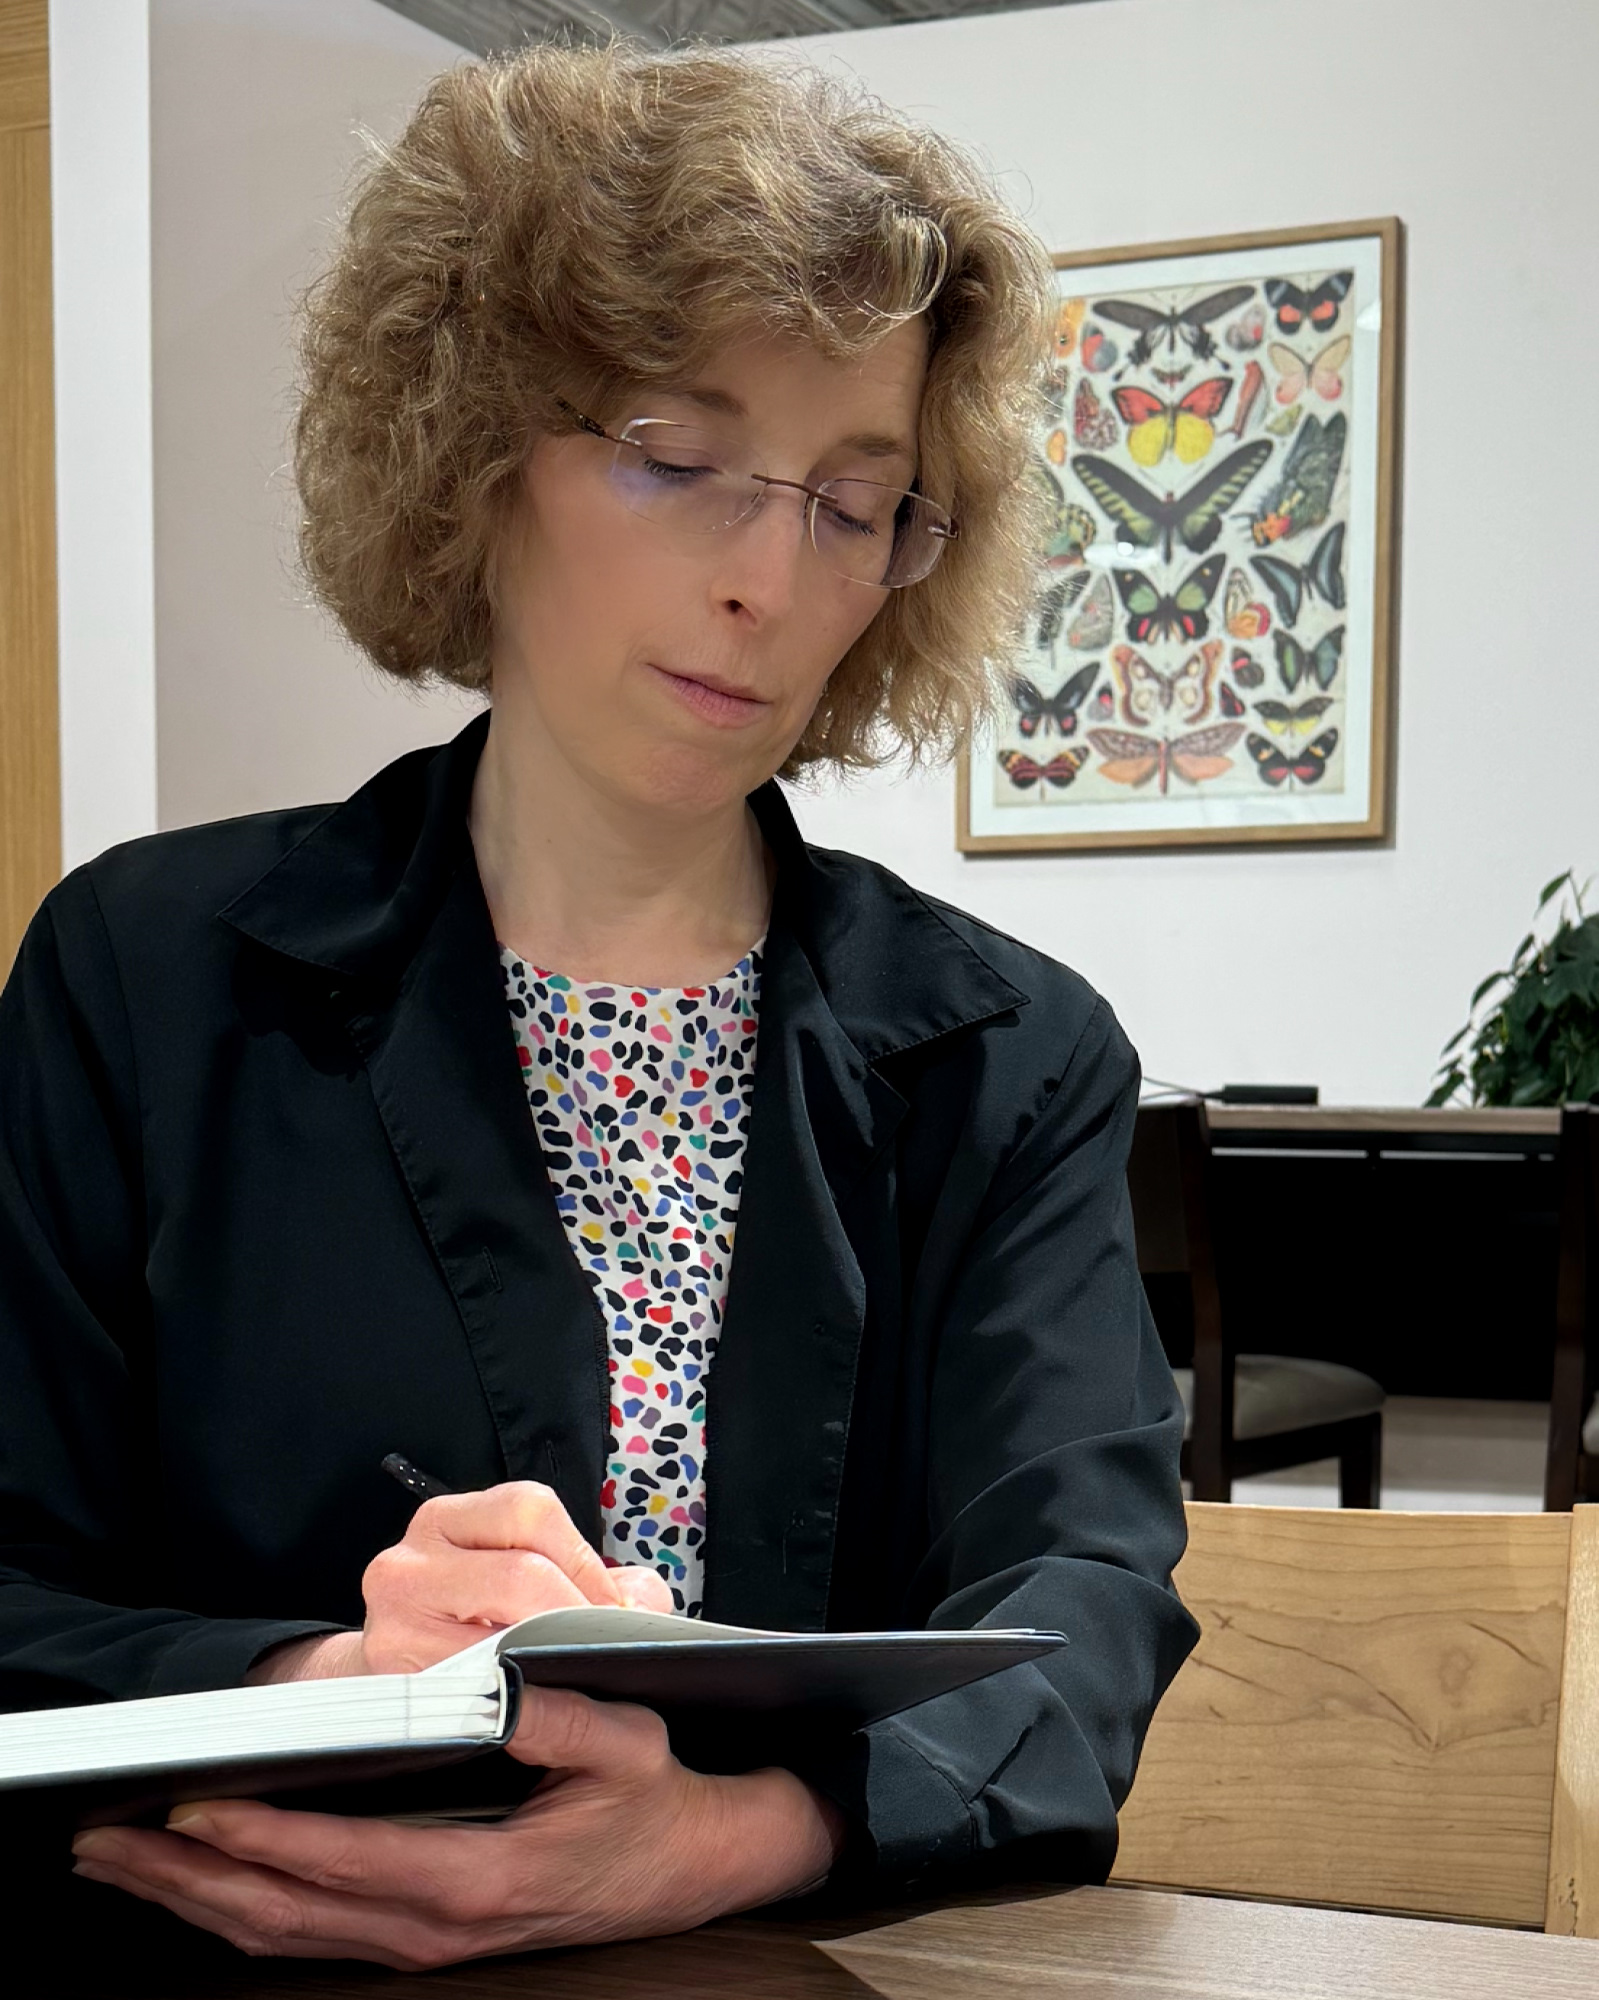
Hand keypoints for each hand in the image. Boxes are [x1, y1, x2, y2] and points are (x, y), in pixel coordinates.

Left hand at [70, 1684, 846, 1966]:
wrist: (690, 1864)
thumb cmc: (653, 1796)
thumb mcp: (629, 1742)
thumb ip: (564, 1717)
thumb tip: (501, 1684)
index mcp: (478, 1878)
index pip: (343, 1860)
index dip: (264, 1837)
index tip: (195, 1805)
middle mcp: (436, 1926)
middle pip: (286, 1915)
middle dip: (188, 1880)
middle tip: (106, 1841)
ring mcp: (425, 1944)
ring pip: (284, 1938)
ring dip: (195, 1904)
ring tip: (121, 1865)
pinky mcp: (422, 1939)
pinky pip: (310, 1938)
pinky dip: (240, 1914)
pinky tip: (200, 1888)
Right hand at [251, 1481, 675, 1682]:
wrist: (390, 1682)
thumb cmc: (480, 1624)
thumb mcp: (533, 1577)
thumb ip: (603, 1582)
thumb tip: (646, 1610)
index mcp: (446, 1519)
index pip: (531, 1513)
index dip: (586, 1563)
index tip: (617, 1611)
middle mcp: (406, 1562)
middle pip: (520, 1576)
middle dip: (577, 1616)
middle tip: (605, 1651)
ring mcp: (389, 1625)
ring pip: (496, 1641)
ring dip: (548, 1665)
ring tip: (575, 1679)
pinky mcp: (388, 1687)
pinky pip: (466, 1693)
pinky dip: (510, 1701)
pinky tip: (535, 1707)